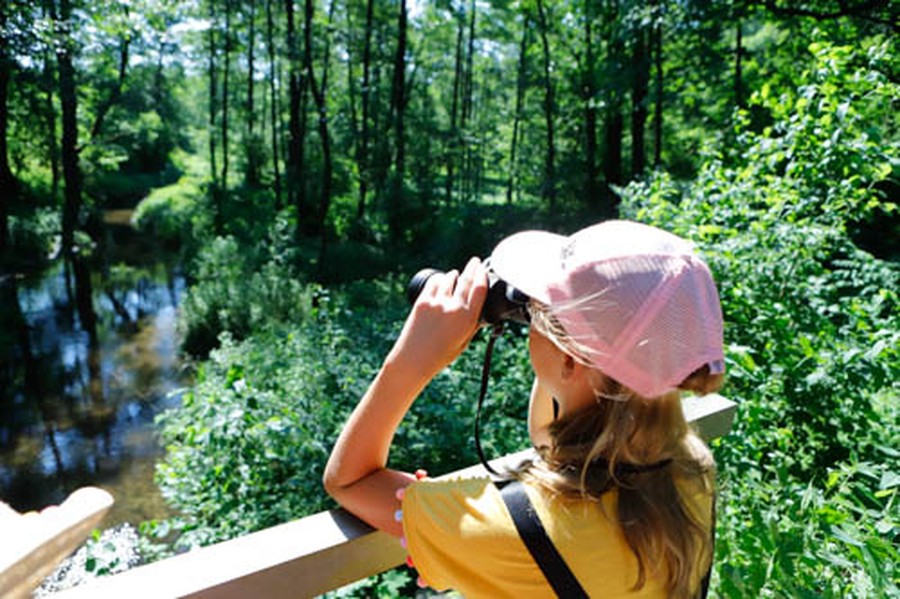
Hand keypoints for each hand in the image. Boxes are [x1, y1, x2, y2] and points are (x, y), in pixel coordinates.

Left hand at [385, 257, 488, 381]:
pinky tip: (441, 280)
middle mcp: (454, 308)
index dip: (483, 275)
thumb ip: (473, 325)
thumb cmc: (440, 355)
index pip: (480, 289)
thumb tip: (481, 312)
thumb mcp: (463, 342)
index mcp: (468, 319)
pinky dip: (439, 280)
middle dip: (472, 268)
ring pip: (449, 279)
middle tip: (475, 262)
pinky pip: (434, 283)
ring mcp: (437, 303)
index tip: (484, 269)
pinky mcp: (422, 301)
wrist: (413, 360)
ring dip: (454, 275)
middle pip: (466, 279)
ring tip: (456, 274)